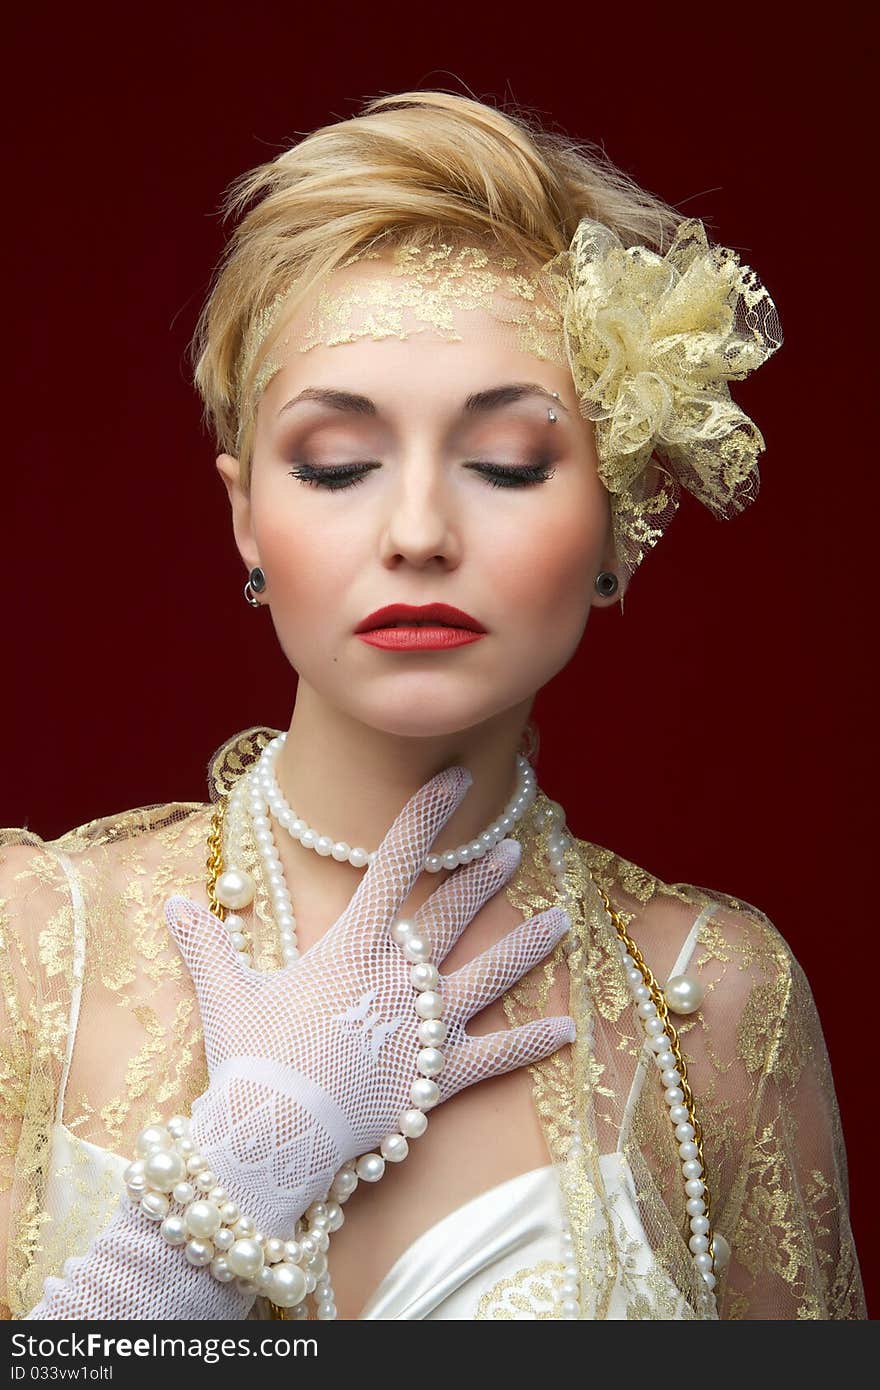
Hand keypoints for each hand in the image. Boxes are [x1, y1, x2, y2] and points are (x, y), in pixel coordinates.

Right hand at [164, 765, 574, 1235]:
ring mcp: (425, 1028)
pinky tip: (568, 1029)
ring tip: (561, 920)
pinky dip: (532, 1044)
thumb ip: (206, 945)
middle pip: (451, 916)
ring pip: (488, 976)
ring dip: (525, 947)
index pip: (396, 864)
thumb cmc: (249, 1061)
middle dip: (483, 879)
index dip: (428, 815)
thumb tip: (174, 905)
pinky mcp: (439, 1078)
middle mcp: (398, 978)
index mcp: (352, 946)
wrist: (273, 1137)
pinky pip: (496, 1057)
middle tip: (513, 852)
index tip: (457, 779)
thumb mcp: (225, 994)